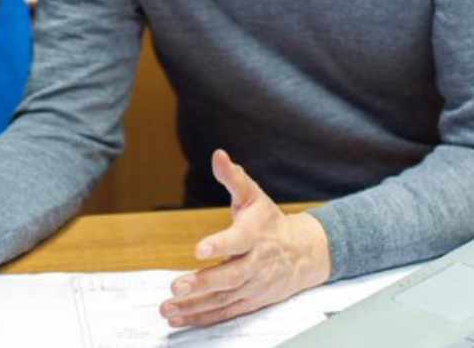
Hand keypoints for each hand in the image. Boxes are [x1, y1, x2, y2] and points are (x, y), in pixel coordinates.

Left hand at [159, 149, 331, 328]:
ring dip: (196, 305)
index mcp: (256, 235)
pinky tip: (179, 318)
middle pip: (231, 276)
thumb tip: (218, 155)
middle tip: (177, 286)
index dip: (220, 244)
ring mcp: (254, 285)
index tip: (199, 249)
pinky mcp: (250, 301)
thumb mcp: (254, 196)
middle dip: (203, 282)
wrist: (304, 253)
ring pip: (224, 298)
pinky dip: (202, 317)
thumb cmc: (270, 222)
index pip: (238, 240)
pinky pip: (225, 312)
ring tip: (169, 307)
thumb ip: (234, 178)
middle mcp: (256, 263)